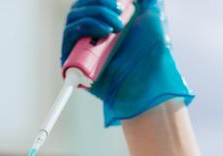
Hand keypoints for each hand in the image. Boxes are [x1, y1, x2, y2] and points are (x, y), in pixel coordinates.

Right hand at [61, 0, 193, 126]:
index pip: (90, 3)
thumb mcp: (152, 16)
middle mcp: (89, 35)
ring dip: (94, 16)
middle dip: (98, 5)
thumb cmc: (152, 53)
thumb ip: (143, 0)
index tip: (119, 2)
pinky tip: (104, 33)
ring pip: (72, 19)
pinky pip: (69, 36)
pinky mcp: (72, 62)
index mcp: (103, 22)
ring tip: (115, 28)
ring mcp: (80, 49)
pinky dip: (84, 27)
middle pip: (78, 8)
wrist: (148, 80)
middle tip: (119, 14)